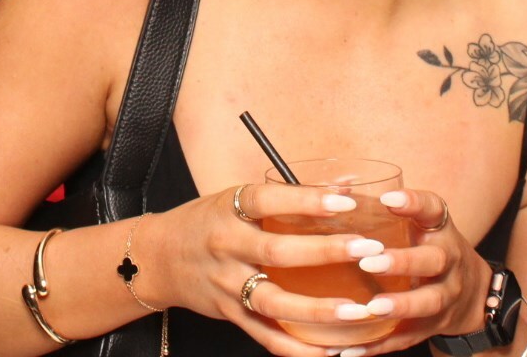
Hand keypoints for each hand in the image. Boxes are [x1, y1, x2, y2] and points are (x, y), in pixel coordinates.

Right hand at [132, 183, 425, 356]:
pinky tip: (329, 351)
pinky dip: (297, 348)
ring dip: (318, 309)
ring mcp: (227, 284)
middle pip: (277, 253)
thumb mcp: (237, 199)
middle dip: (326, 252)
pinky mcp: (229, 314)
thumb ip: (289, 197)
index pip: (269, 201)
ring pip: (274, 301)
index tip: (347, 201)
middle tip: (367, 250)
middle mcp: (227, 247)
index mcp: (230, 211)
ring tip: (357, 311)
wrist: (159, 257)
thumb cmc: (207, 221)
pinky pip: (265, 336)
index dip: (308, 200)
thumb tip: (346, 186)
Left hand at [336, 189, 493, 351]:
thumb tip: (334, 185)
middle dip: (403, 261)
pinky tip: (351, 349)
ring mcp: (445, 296)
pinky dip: (380, 345)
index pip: (433, 209)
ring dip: (400, 306)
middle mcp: (448, 261)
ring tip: (372, 308)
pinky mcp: (434, 327)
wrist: (474, 294)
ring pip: (428, 302)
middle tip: (370, 261)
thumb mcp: (419, 223)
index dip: (414, 204)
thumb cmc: (428, 247)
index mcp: (439, 229)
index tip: (388, 200)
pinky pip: (409, 338)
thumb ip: (382, 207)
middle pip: (433, 261)